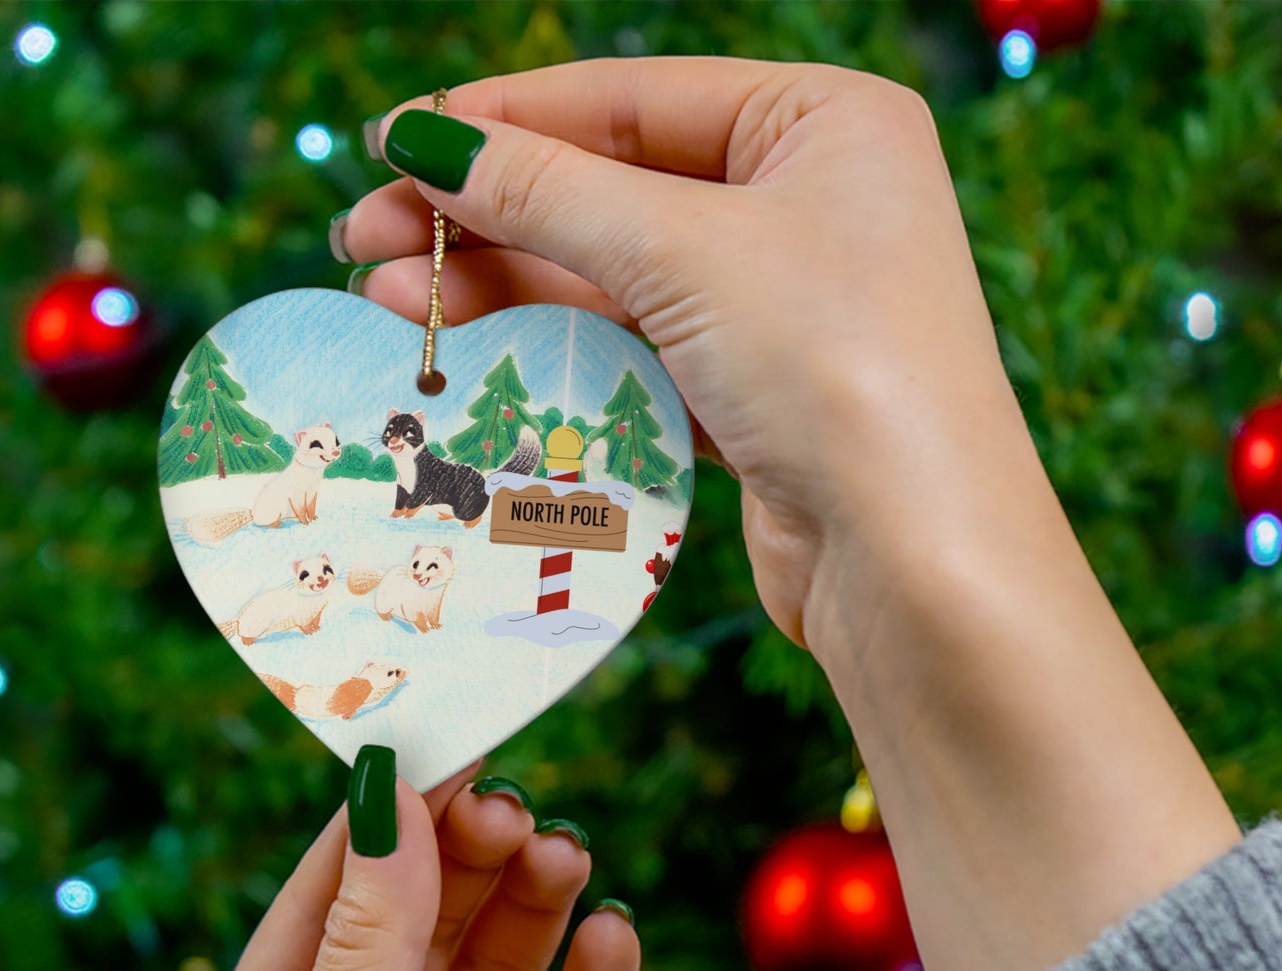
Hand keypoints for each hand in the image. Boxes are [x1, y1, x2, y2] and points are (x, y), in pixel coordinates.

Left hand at [179, 765, 638, 970]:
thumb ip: (369, 945)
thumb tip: (388, 796)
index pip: (329, 902)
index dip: (385, 822)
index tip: (445, 743)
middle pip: (425, 927)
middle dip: (468, 861)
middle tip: (517, 807)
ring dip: (534, 911)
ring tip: (567, 857)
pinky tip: (613, 940)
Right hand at [341, 59, 1238, 970]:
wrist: (916, 559)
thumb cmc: (835, 367)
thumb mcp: (684, 252)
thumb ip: (547, 192)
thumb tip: (422, 142)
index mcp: (825, 124)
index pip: (634, 99)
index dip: (505, 120)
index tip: (394, 144)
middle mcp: (812, 205)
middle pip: (616, 189)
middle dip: (490, 215)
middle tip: (366, 237)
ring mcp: (786, 307)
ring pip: (619, 278)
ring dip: (507, 286)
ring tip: (393, 297)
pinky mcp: (759, 396)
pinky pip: (640, 350)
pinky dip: (561, 349)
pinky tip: (474, 348)